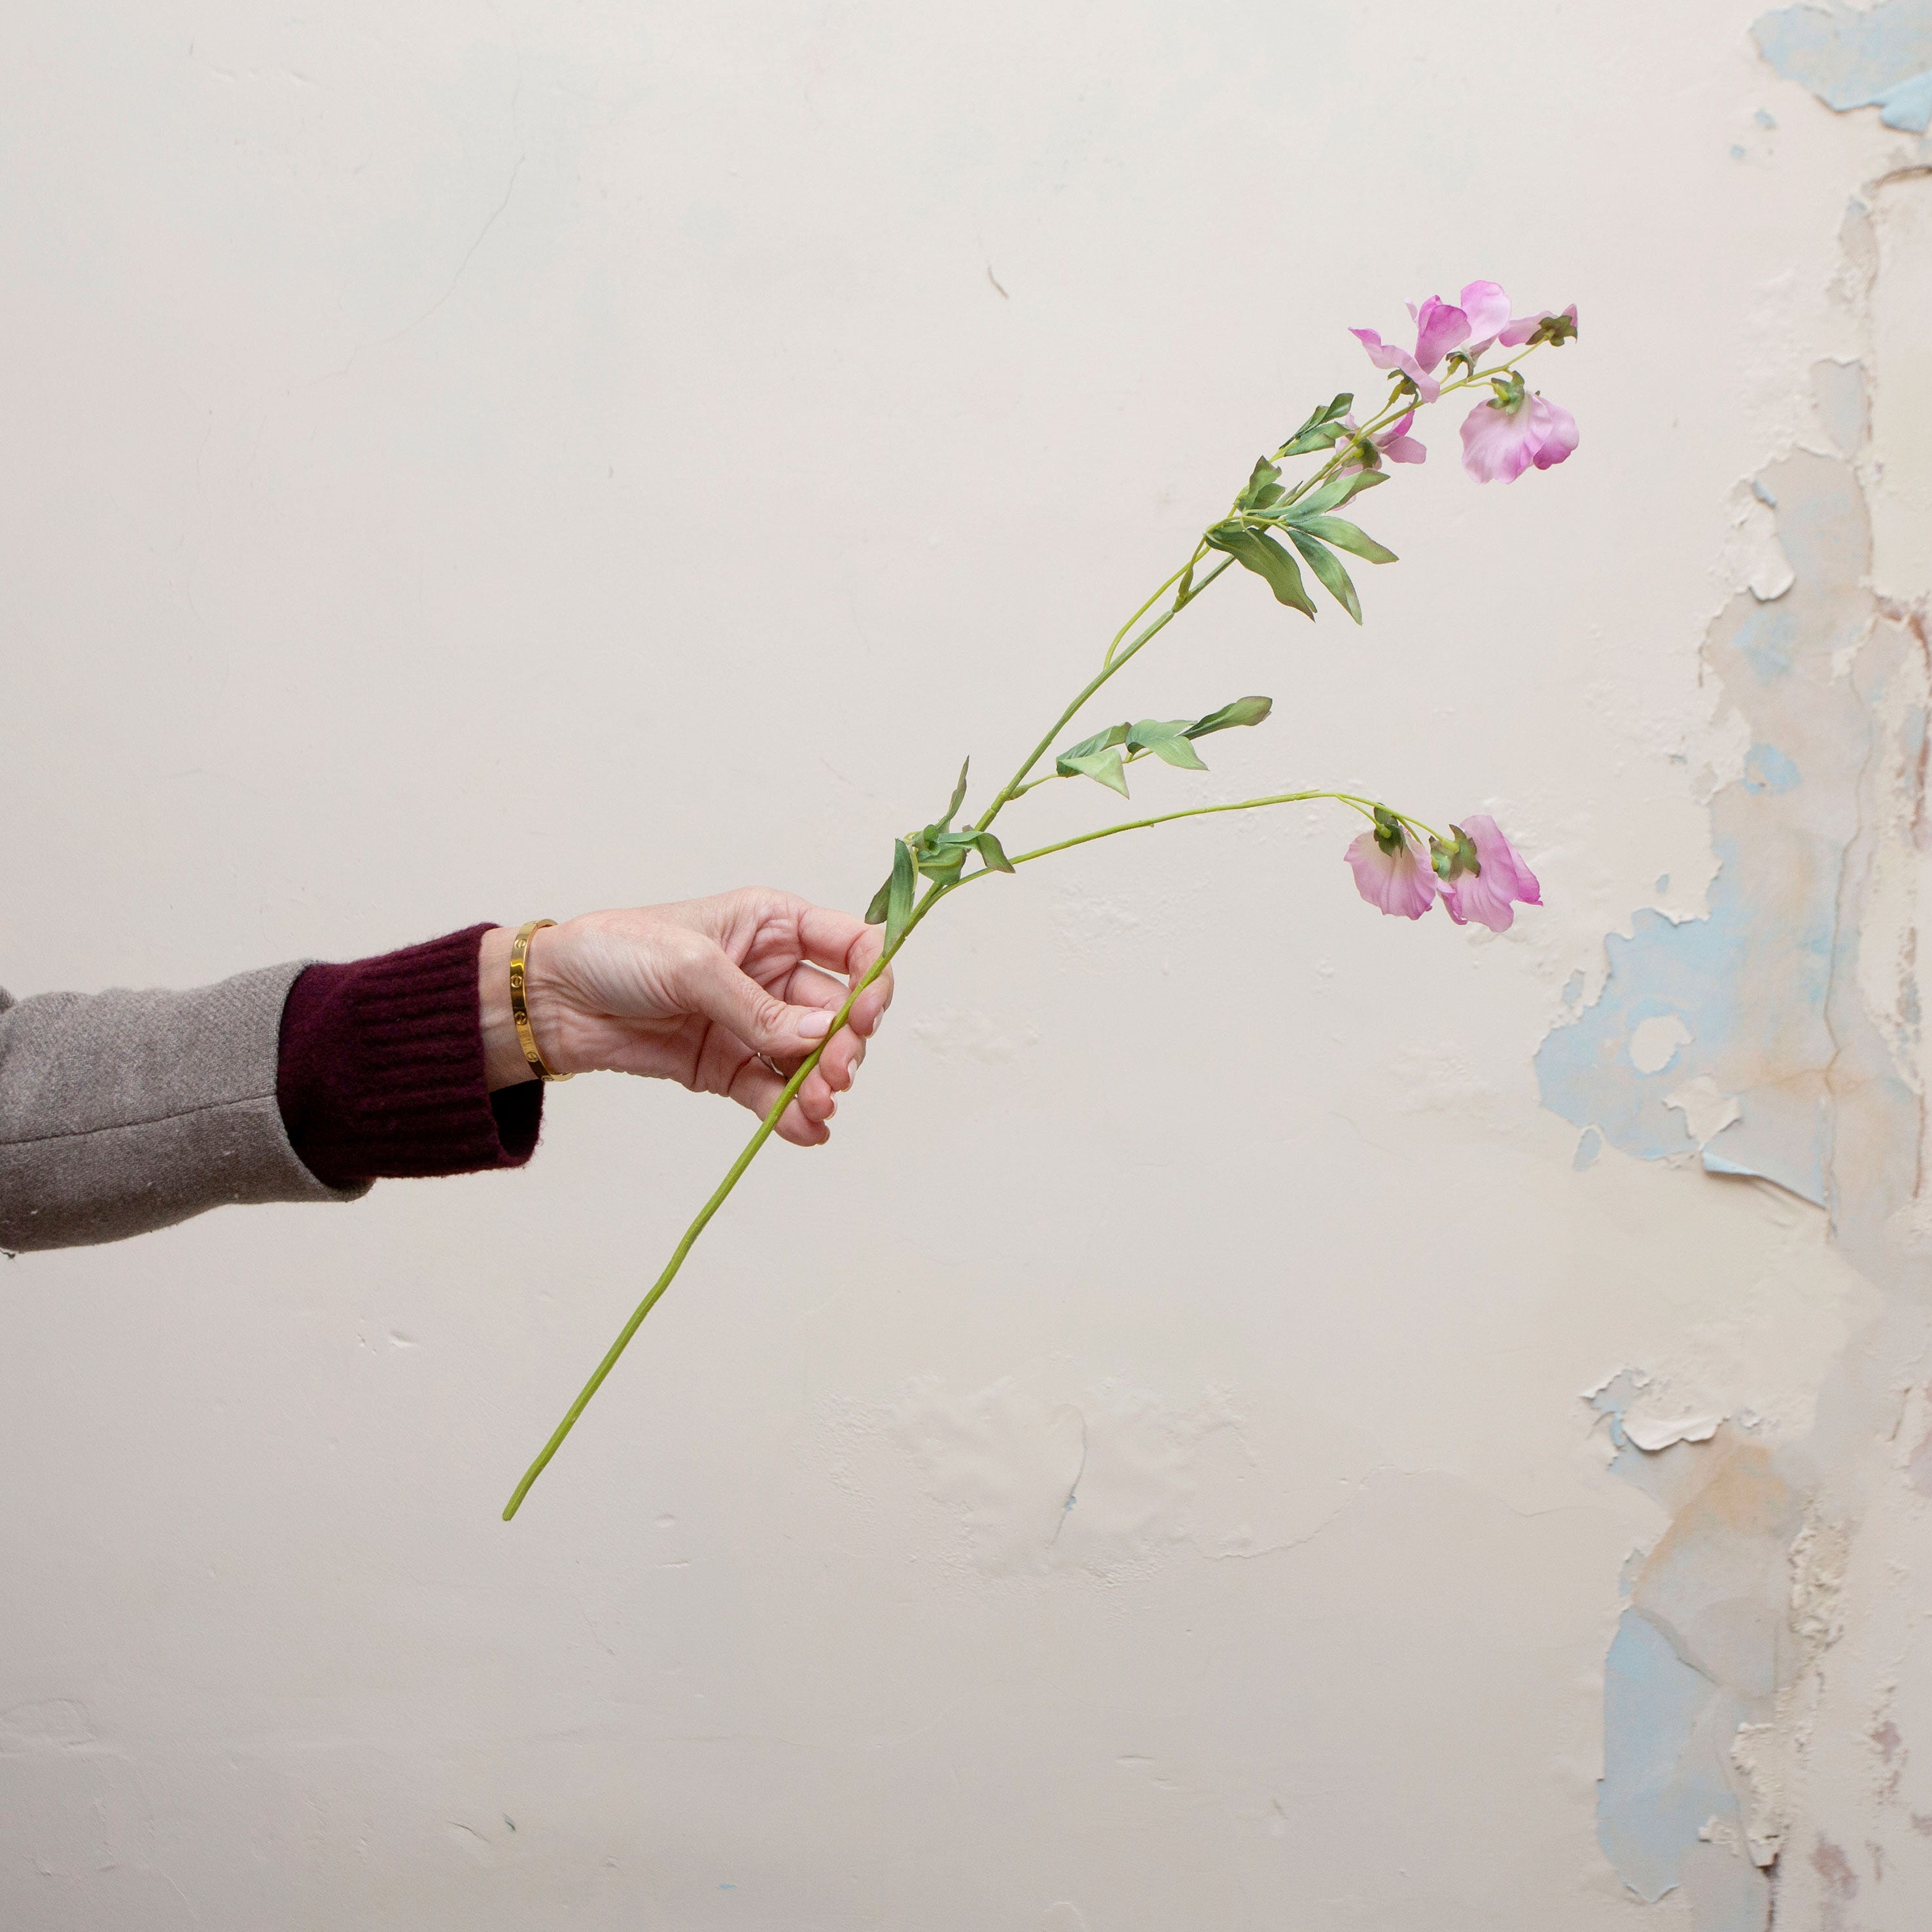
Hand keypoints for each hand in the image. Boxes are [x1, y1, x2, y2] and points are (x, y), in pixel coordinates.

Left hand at [478, 892, 891, 1146]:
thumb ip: (757, 1007)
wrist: (551, 1000)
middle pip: (838, 1012)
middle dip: (845, 1044)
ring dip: (822, 1084)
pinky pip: (773, 1092)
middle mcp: (773, 972)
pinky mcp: (727, 1066)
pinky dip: (792, 1113)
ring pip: (810, 1058)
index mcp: (774, 924)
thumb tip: (820, 1038)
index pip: (852, 946)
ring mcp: (752, 1023)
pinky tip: (805, 1131)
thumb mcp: (691, 966)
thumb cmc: (616, 952)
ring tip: (818, 1107)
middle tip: (835, 1073)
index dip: (872, 978)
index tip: (865, 1015)